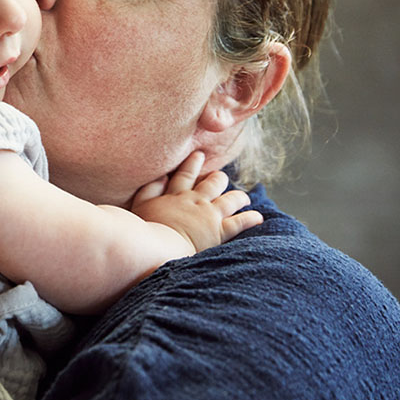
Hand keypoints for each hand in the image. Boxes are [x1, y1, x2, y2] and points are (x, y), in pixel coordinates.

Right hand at [131, 151, 262, 252]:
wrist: (157, 245)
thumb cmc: (144, 228)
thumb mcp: (140, 204)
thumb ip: (150, 189)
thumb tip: (162, 176)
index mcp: (175, 195)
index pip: (186, 175)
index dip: (193, 164)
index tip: (199, 155)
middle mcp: (195, 200)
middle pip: (212, 184)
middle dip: (218, 179)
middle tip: (221, 177)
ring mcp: (208, 214)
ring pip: (230, 200)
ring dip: (238, 197)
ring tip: (244, 198)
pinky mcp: (218, 230)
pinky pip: (239, 222)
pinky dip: (250, 219)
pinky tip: (258, 217)